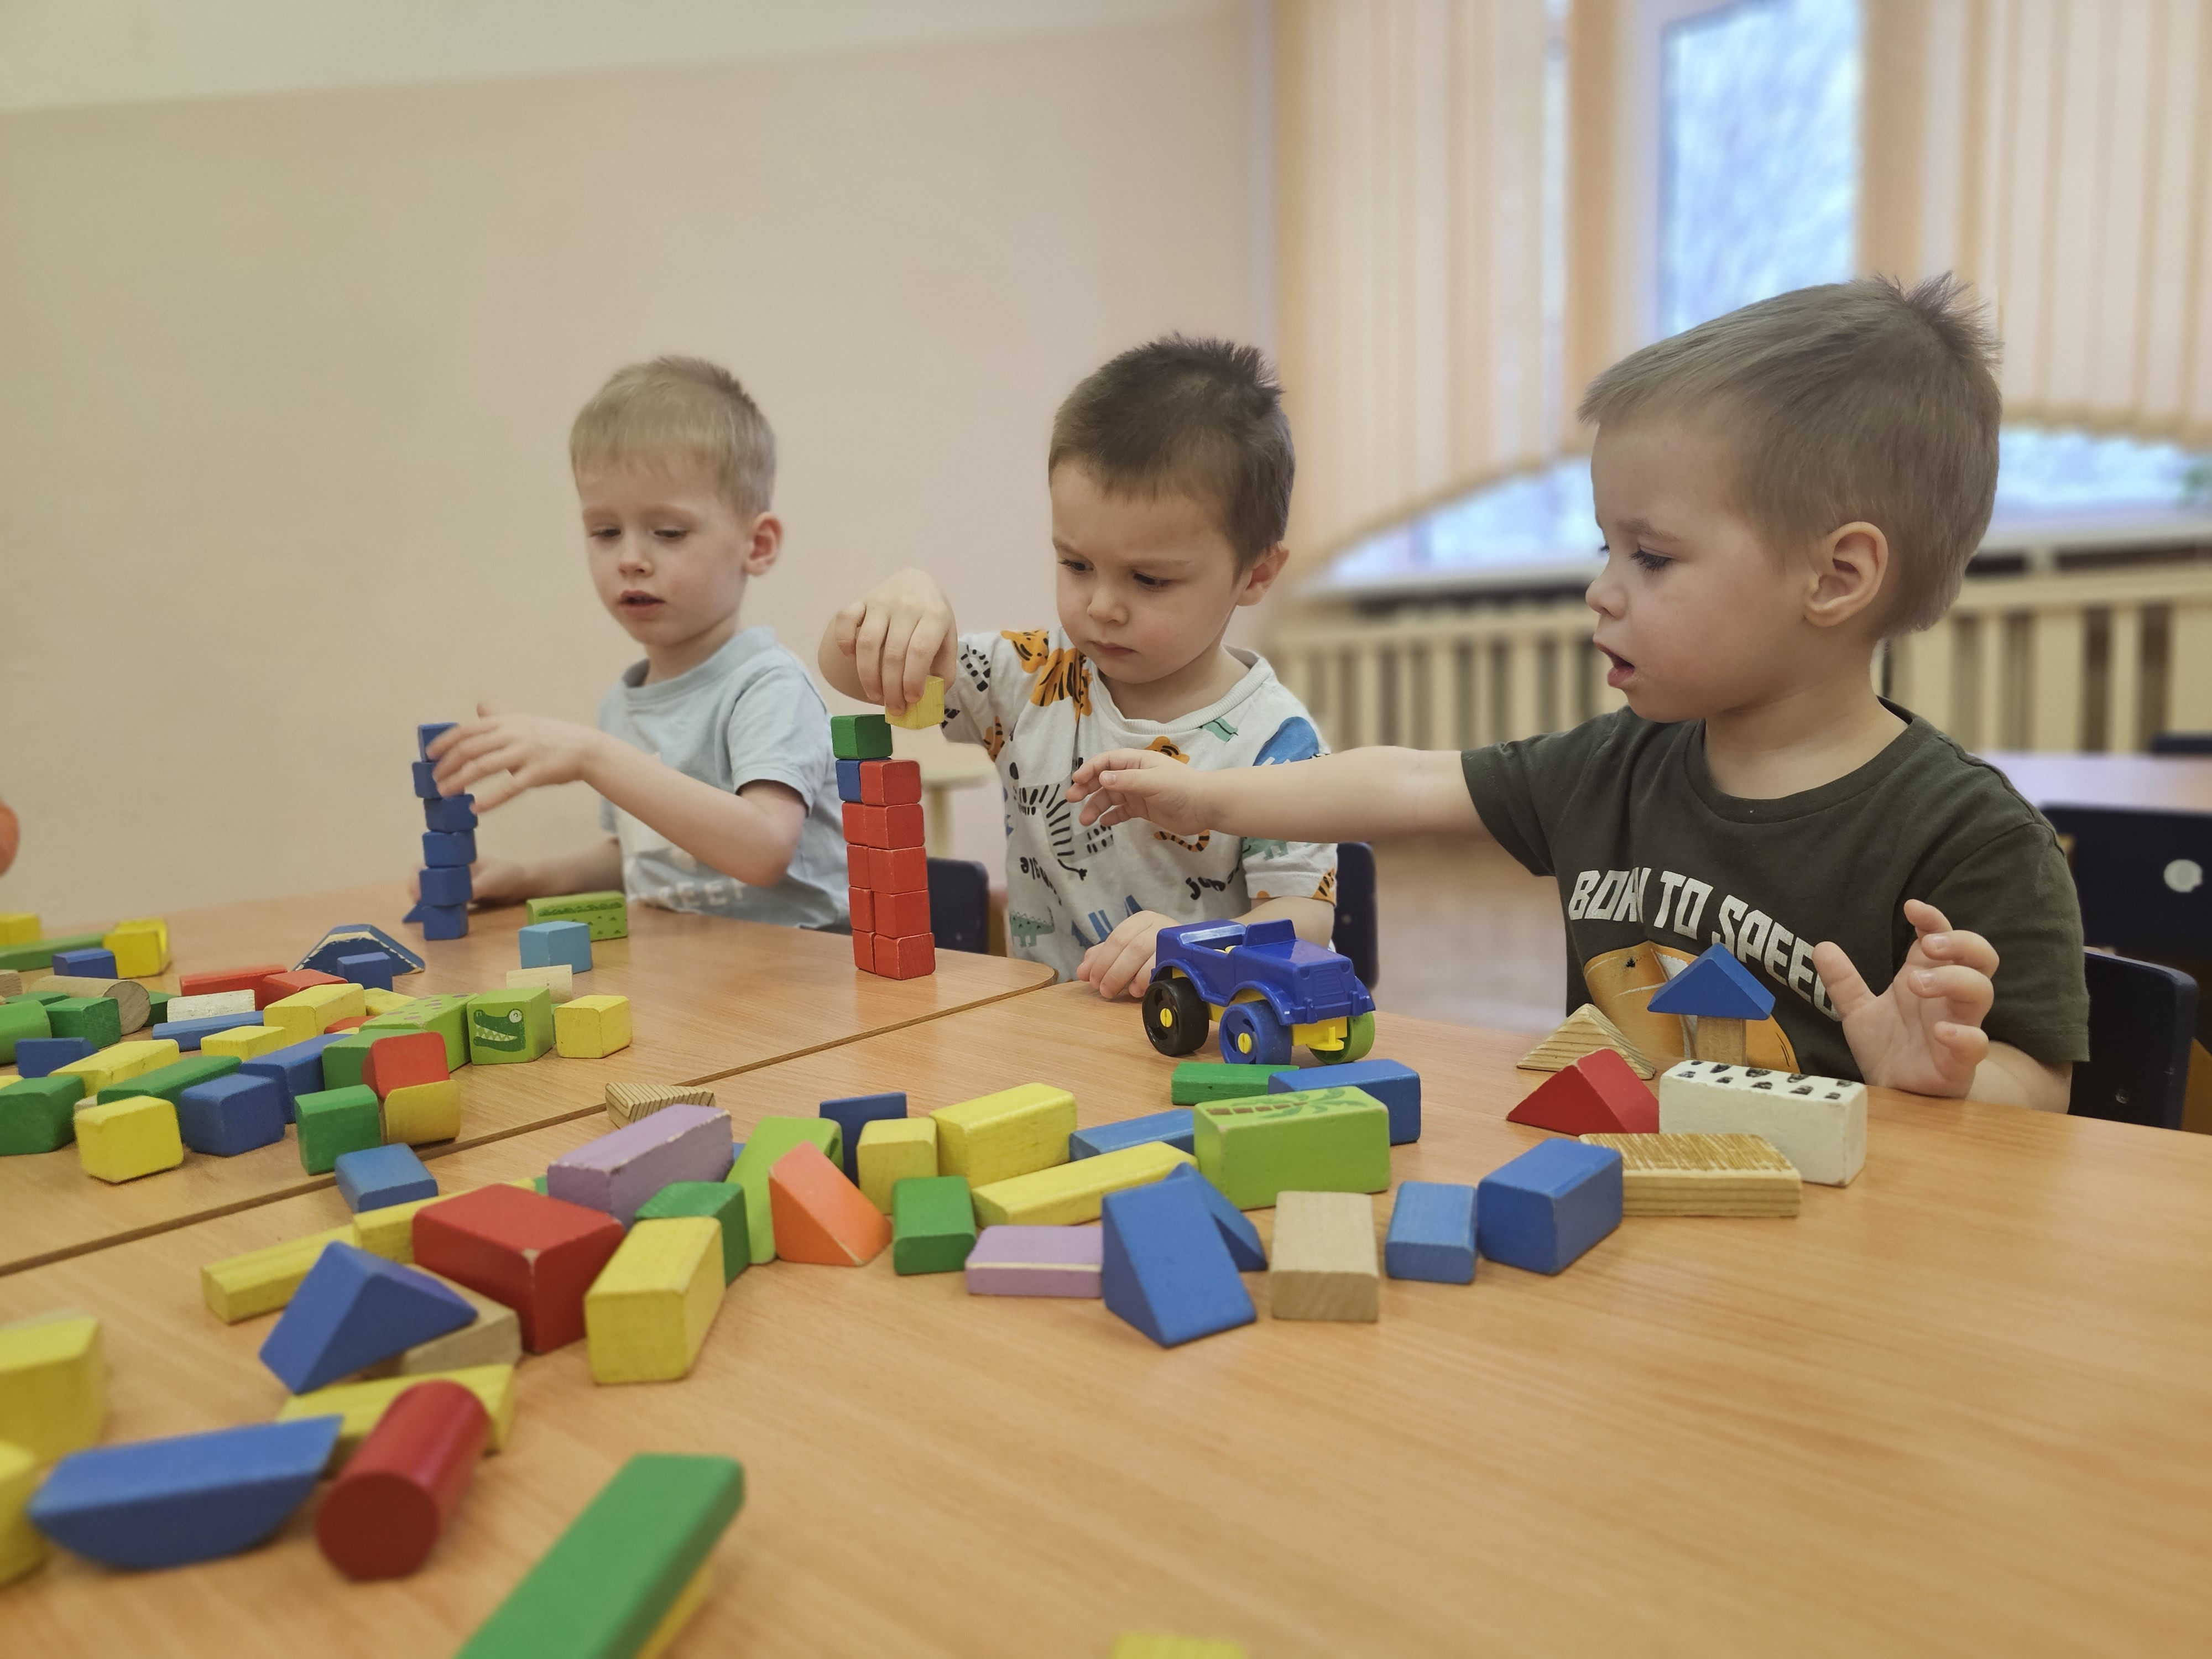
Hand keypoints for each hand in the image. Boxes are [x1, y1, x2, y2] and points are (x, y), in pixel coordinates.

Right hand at [404, 858, 529, 907]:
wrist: (522, 884)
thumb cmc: (507, 875)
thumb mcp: (490, 881)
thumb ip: (473, 888)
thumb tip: (454, 898)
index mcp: (453, 860)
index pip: (425, 865)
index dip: (416, 878)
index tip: (417, 891)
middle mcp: (449, 871)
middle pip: (423, 879)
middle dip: (417, 891)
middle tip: (419, 904)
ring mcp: (453, 885)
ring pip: (431, 892)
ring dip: (426, 901)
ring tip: (425, 912)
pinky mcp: (460, 897)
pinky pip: (443, 902)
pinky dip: (437, 908)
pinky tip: (437, 917)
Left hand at [428, 702, 605, 811]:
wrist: (586, 749)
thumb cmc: (553, 737)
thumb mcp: (524, 721)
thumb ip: (499, 717)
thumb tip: (480, 707)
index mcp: (506, 721)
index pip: (466, 730)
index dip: (444, 743)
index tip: (429, 755)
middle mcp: (512, 734)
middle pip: (469, 749)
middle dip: (447, 765)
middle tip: (435, 780)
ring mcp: (524, 753)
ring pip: (482, 767)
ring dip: (459, 781)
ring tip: (446, 793)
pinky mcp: (536, 773)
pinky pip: (508, 788)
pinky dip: (489, 799)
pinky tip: (475, 807)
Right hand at [827, 569, 954, 716]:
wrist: (915, 583)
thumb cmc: (932, 619)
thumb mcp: (948, 640)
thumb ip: (944, 669)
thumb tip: (930, 700)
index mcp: (934, 615)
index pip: (919, 651)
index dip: (912, 680)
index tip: (911, 700)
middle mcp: (906, 606)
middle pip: (892, 653)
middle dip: (891, 688)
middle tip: (893, 708)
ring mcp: (881, 601)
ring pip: (867, 642)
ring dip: (868, 675)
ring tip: (875, 695)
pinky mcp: (860, 600)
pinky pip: (845, 620)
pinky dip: (845, 642)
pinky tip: (852, 659)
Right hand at [1068, 749, 1215, 834]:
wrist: (1206, 806)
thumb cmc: (1181, 788)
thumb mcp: (1152, 781)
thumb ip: (1126, 780)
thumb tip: (1101, 779)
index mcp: (1137, 762)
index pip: (1107, 761)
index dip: (1090, 769)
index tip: (1076, 781)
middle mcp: (1135, 775)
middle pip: (1104, 779)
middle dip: (1087, 788)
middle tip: (1071, 800)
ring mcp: (1139, 792)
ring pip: (1111, 798)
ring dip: (1096, 807)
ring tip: (1085, 821)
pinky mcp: (1144, 809)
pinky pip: (1122, 812)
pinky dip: (1111, 816)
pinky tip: (1103, 824)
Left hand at [1077, 909, 1175, 1000]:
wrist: (1193, 952)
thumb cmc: (1155, 951)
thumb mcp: (1128, 950)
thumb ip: (1103, 957)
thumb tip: (1082, 971)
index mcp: (1142, 920)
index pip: (1117, 938)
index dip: (1102, 961)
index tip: (1092, 980)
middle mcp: (1159, 924)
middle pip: (1130, 947)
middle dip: (1113, 971)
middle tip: (1104, 990)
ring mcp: (1173, 939)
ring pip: (1144, 954)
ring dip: (1128, 975)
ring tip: (1122, 992)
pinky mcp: (1184, 955)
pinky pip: (1163, 966)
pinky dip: (1147, 979)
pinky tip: (1139, 990)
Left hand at [1811, 900, 1995, 1097]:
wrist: (1896, 1091)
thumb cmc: (1889, 1047)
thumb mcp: (1858, 1011)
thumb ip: (1843, 981)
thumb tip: (1821, 947)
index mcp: (1927, 979)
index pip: (1944, 938)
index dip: (1935, 919)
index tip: (1912, 908)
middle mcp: (1949, 999)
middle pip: (1979, 957)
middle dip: (1960, 943)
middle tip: (1928, 945)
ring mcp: (1960, 1026)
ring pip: (1982, 992)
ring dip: (1954, 980)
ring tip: (1916, 984)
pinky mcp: (1961, 1061)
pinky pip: (1977, 1044)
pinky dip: (1963, 1034)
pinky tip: (1940, 1031)